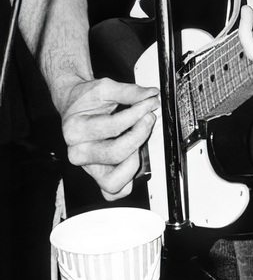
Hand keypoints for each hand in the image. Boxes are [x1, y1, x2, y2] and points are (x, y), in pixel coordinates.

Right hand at [59, 77, 158, 200]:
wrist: (75, 105)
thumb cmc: (87, 99)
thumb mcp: (106, 88)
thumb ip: (130, 91)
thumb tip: (150, 95)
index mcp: (75, 130)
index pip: (114, 126)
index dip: (138, 112)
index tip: (150, 102)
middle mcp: (78, 152)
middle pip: (116, 154)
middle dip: (140, 134)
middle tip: (148, 118)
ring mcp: (88, 166)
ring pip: (113, 181)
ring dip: (134, 161)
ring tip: (140, 140)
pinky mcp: (98, 174)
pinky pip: (113, 191)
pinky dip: (127, 181)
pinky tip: (135, 160)